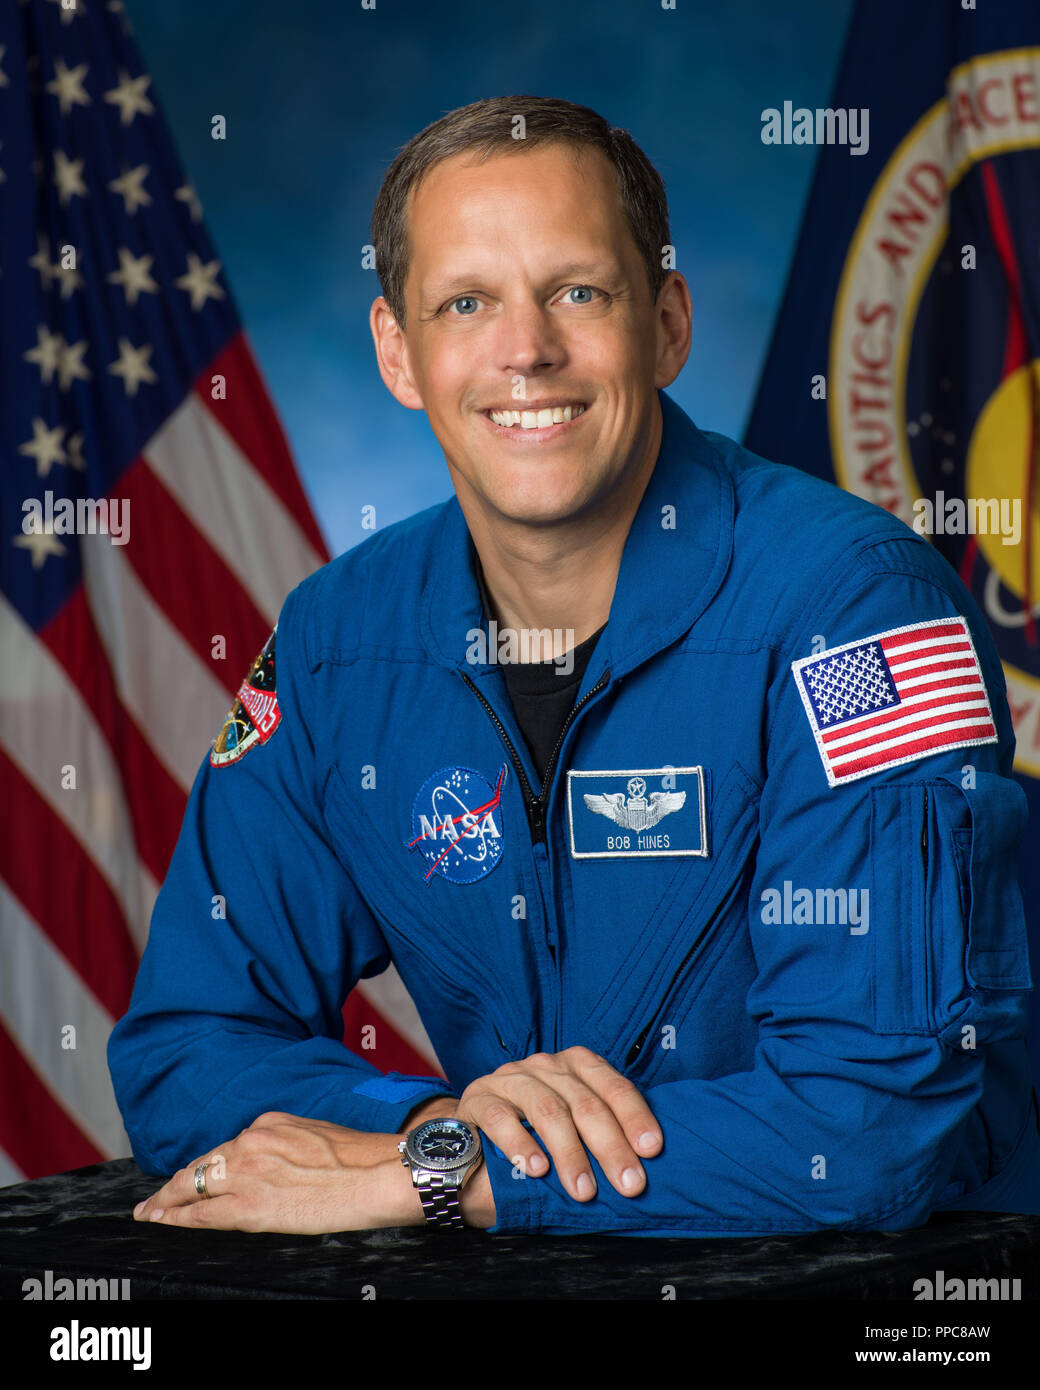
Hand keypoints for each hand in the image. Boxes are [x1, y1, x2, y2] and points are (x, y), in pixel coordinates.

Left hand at [132, 1112, 429, 1232]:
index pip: (225, 1147)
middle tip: (154, 1198)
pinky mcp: (250, 1206)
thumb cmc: (361, 1157)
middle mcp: (251, 1142)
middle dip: (175, 1182)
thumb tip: (277, 1160)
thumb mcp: (317, 1134)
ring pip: (192, 1187)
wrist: (377, 1174)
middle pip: (202, 1165)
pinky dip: (176, 1218)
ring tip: (150, 1213)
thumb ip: (287, 1143)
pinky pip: (201, 1214)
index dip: (203, 1165)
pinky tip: (161, 1222)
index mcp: (269, 1123)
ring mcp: (247, 1174)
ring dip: (166, 1201)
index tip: (190, 1174)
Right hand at [454, 1046, 661, 1202]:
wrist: (468, 1138)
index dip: (634, 1116)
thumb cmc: (533, 1138)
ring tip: (584, 1189)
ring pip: (548, 1109)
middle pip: (585, 1102)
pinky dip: (521, 1143)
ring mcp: (510, 1078)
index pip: (612, 1085)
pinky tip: (537, 1168)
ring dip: (570, 1152)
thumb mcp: (572, 1132)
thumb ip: (598, 1139)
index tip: (651, 1149)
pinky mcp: (479, 1098)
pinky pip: (501, 1117)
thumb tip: (639, 1169)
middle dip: (611, 1146)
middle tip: (629, 1184)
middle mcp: (546, 1065)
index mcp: (576, 1067)